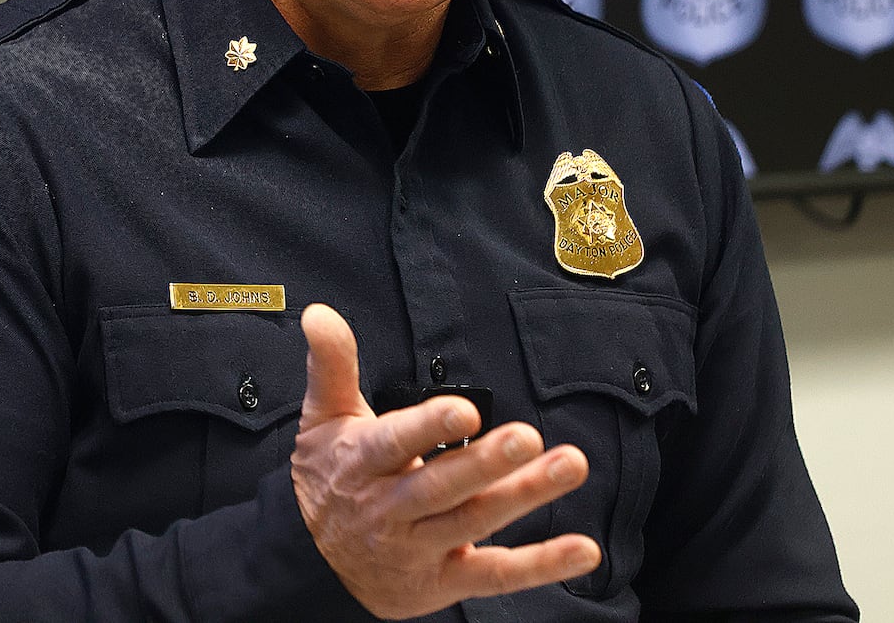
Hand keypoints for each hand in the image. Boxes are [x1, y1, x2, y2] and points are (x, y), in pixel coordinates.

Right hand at [291, 303, 600, 617]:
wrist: (312, 561)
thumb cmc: (329, 475)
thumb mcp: (322, 416)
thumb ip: (332, 362)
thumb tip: (320, 313)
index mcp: (362, 461)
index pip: (395, 442)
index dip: (429, 427)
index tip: (465, 410)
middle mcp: (390, 508)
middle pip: (442, 485)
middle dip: (486, 463)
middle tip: (527, 438)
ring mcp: (419, 548)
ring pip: (475, 521)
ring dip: (525, 495)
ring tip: (568, 466)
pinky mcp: (444, 581)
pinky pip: (497, 575)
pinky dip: (542, 565)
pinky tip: (582, 549)